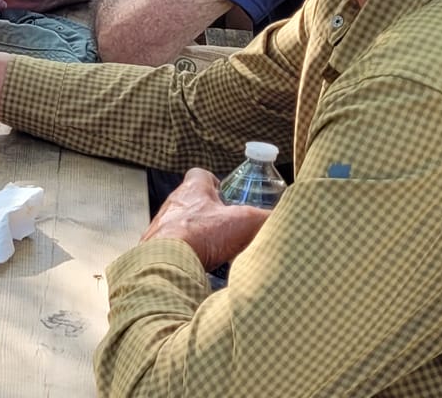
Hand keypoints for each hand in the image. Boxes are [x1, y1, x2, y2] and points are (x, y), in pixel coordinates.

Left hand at [139, 168, 271, 267]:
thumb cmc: (201, 234)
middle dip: (210, 215)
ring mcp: (161, 226)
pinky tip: (199, 265)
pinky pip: (173, 248)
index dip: (215, 182)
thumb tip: (286, 221)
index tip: (228, 195)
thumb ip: (267, 218)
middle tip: (227, 229)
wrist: (166, 261)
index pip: (200, 174)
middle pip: (192, 202)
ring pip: (181, 226)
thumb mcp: (245, 222)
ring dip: (197, 236)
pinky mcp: (155, 248)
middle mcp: (173, 204)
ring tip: (215, 251)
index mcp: (192, 190)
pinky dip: (186, 254)